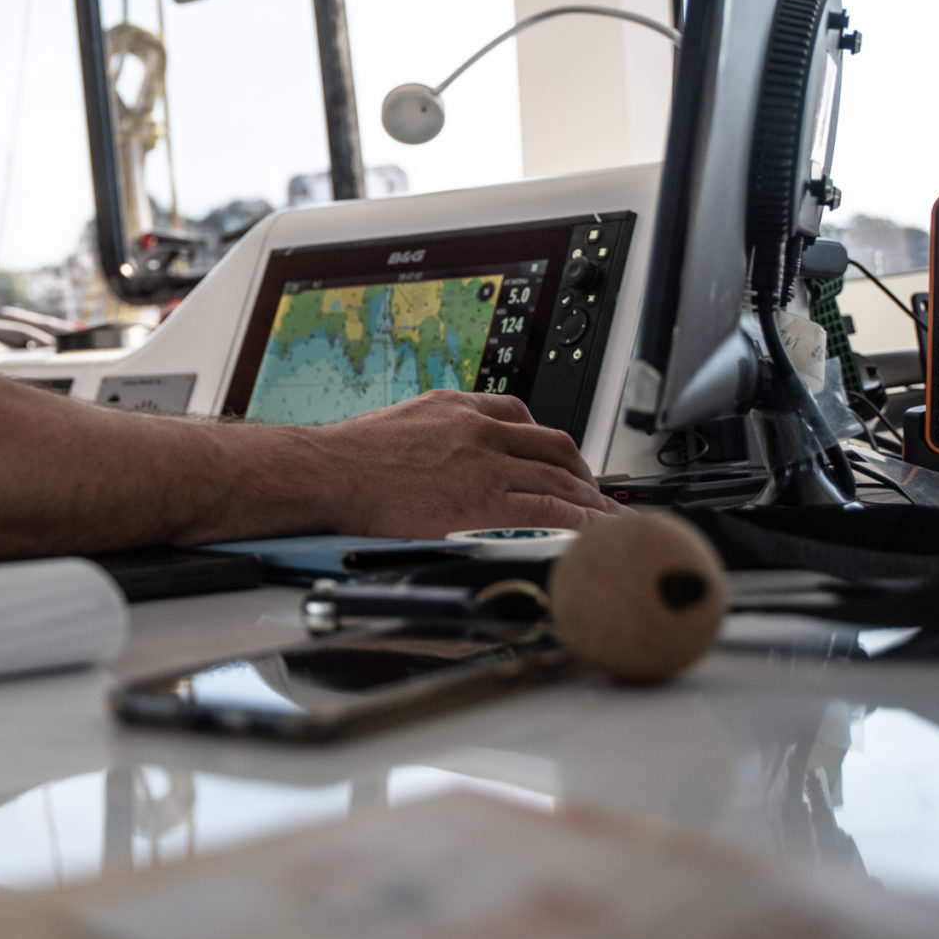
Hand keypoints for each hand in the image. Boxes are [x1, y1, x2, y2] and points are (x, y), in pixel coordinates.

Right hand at [315, 390, 625, 533]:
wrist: (331, 472)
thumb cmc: (350, 456)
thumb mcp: (400, 423)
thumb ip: (432, 434)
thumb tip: (435, 455)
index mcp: (458, 406)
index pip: (520, 414)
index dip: (546, 440)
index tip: (555, 457)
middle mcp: (479, 427)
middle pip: (553, 443)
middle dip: (581, 469)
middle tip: (593, 491)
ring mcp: (485, 462)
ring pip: (559, 476)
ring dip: (591, 499)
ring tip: (607, 518)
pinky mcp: (483, 499)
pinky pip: (548, 509)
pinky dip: (578, 521)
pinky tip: (590, 532)